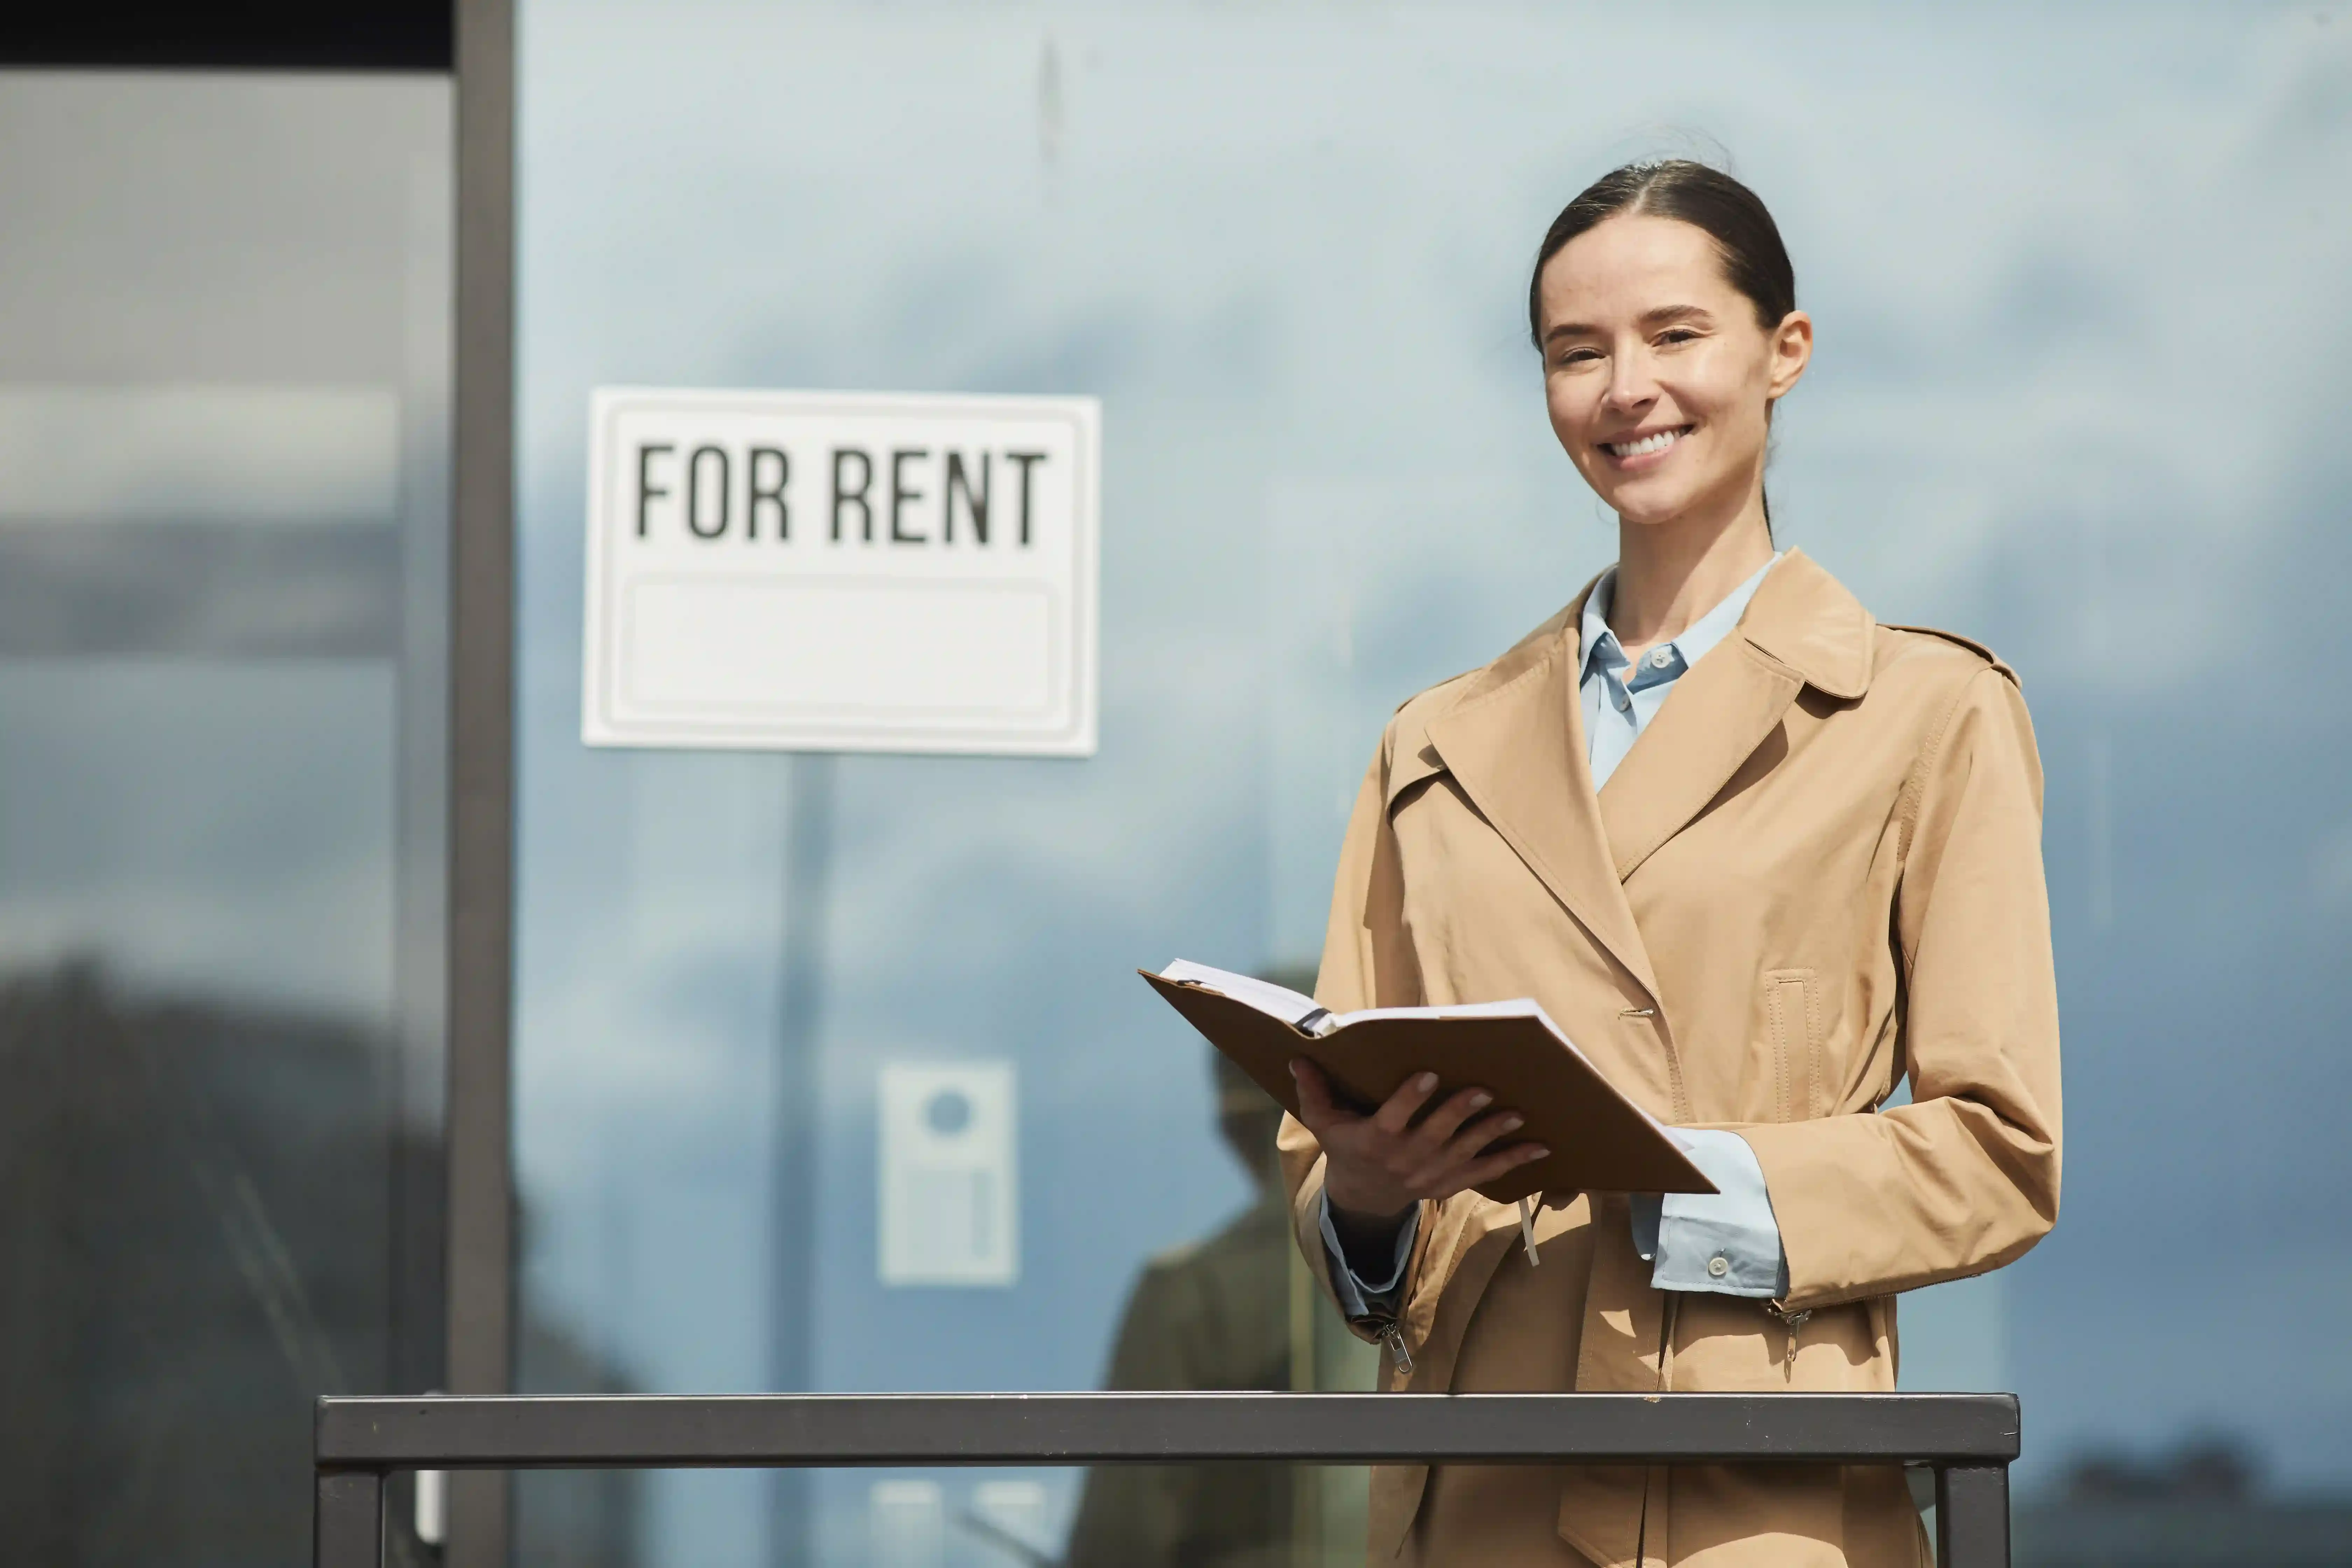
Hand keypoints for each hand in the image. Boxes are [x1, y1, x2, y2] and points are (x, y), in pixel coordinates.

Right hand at [1289, 1058, 1546, 1233]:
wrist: (1364, 1197)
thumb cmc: (1345, 1147)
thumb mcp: (1323, 1123)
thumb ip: (1313, 1092)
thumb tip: (1297, 1058)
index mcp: (1376, 1139)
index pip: (1394, 1118)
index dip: (1411, 1097)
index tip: (1429, 1074)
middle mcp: (1406, 1159)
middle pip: (1436, 1134)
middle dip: (1460, 1113)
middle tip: (1484, 1089)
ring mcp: (1431, 1174)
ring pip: (1466, 1152)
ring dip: (1492, 1134)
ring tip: (1517, 1114)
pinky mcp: (1451, 1183)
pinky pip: (1485, 1173)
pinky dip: (1513, 1161)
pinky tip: (1540, 1148)